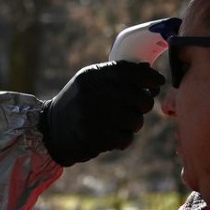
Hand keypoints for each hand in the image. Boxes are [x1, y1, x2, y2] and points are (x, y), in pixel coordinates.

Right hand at [39, 61, 164, 165]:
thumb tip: (150, 73)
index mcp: (92, 75)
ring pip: (136, 120)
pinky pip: (125, 138)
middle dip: (144, 104)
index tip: (159, 82)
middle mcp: (92, 93)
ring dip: (133, 124)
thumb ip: (117, 76)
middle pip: (140, 97)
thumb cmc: (79, 104)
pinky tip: (112, 137)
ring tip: (120, 124)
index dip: (149, 77)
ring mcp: (92, 115)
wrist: (50, 131)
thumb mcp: (91, 83)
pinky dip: (123, 139)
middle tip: (137, 109)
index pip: (128, 71)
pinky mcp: (93, 138)